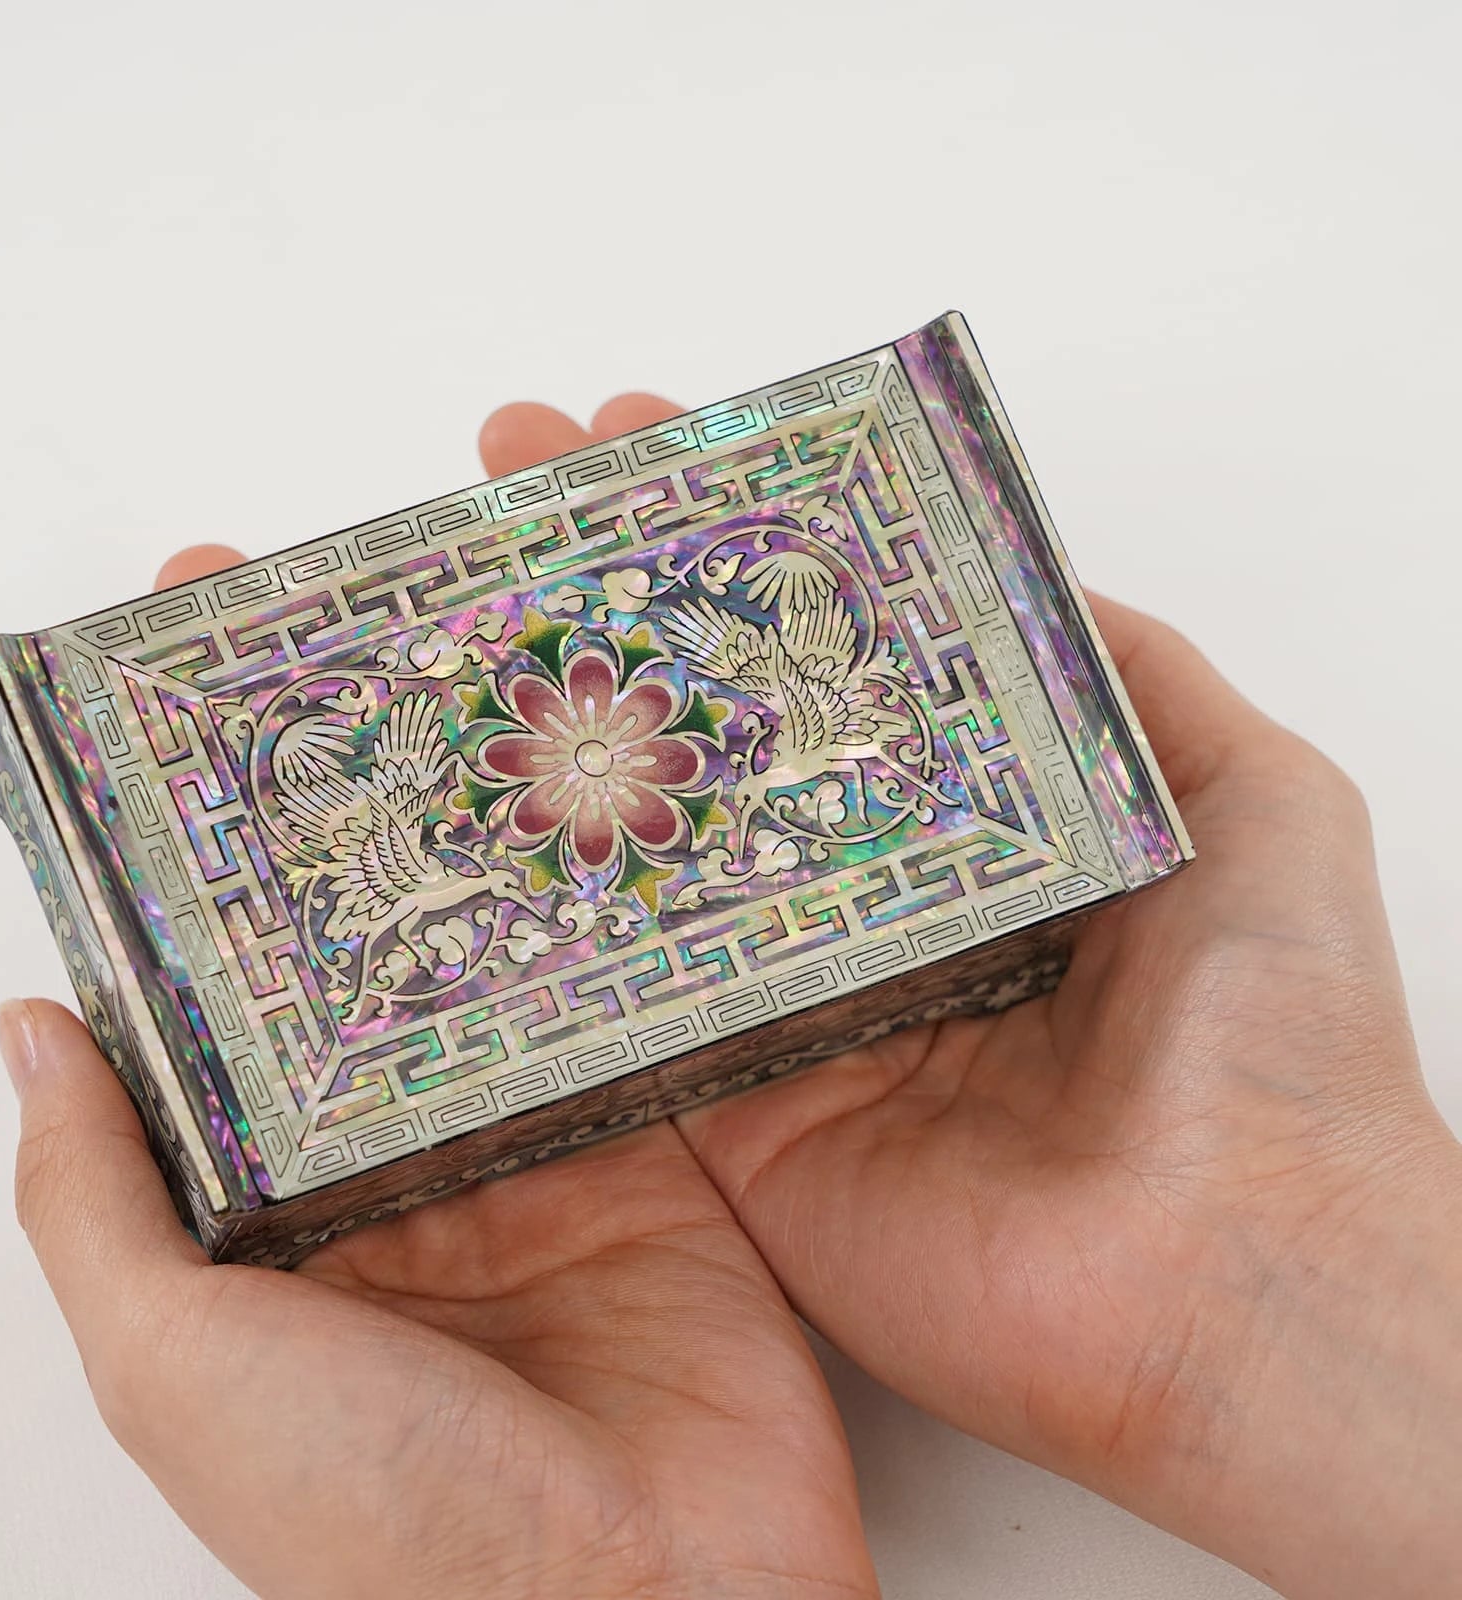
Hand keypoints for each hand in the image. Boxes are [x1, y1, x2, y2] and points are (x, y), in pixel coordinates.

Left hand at [0, 414, 879, 1599]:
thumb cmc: (385, 1519)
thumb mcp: (182, 1365)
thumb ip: (99, 1201)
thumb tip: (30, 1031)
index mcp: (275, 1214)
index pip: (223, 1010)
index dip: (203, 874)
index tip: (193, 736)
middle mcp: (401, 1169)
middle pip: (370, 961)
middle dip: (356, 825)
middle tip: (350, 669)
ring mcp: (534, 1153)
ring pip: (502, 966)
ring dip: (490, 854)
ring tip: (479, 708)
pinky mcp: (653, 1153)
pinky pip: (627, 1015)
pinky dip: (619, 927)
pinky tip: (610, 817)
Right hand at [485, 395, 1461, 1596]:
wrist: (1236, 1282)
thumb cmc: (1275, 1037)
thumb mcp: (1248, 793)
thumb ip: (1125, 676)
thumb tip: (1025, 568)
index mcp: (963, 828)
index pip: (819, 659)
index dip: (732, 550)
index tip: (647, 441)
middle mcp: (861, 905)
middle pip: (710, 736)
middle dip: (606, 609)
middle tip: (509, 487)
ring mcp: (787, 1008)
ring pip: (644, 857)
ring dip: (549, 741)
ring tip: (453, 619)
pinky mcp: (730, 1115)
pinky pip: (619, 1014)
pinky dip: (540, 924)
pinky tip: (456, 805)